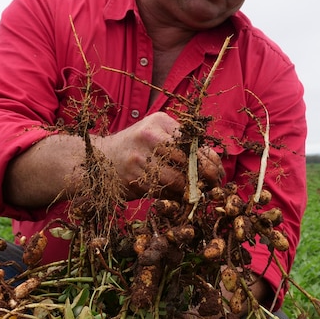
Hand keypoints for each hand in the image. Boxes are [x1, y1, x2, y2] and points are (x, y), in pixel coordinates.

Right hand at [99, 112, 224, 199]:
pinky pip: (164, 191)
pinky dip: (175, 196)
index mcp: (160, 122)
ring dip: (191, 190)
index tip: (219, 172)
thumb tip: (215, 163)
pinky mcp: (134, 178)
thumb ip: (184, 144)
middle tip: (214, 185)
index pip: (194, 142)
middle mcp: (150, 136)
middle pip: (188, 161)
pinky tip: (178, 196)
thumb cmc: (136, 147)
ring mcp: (140, 158)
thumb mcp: (157, 134)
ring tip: (197, 192)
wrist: (100, 160)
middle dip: (205, 176)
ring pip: (178, 180)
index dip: (210, 160)